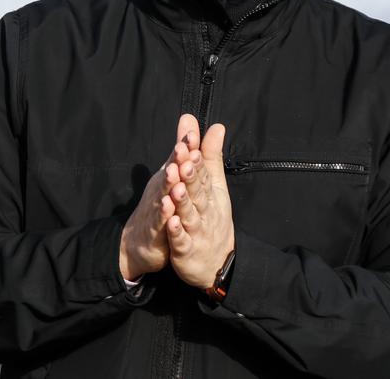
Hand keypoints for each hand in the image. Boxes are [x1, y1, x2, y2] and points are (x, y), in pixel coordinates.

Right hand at [119, 114, 200, 280]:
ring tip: (175, 175)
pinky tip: (168, 210)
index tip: (192, 133)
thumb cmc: (159, 204)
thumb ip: (182, 148)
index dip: (185, 147)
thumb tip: (189, 118)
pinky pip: (160, 224)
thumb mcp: (172, 174)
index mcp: (168, 177)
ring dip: (169, 186)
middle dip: (177, 161)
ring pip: (164, 196)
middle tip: (184, 148)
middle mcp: (161, 190)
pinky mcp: (155, 231)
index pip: (177, 160)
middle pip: (170, 174)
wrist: (140, 241)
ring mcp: (156, 210)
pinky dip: (164, 217)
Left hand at [165, 123, 234, 288]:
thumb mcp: (214, 186)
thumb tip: (216, 126)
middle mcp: (205, 210)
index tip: (189, 141)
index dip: (196, 158)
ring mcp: (196, 231)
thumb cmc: (212, 217)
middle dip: (191, 176)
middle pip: (197, 192)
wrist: (216, 262)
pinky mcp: (186, 250)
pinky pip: (182, 241)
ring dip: (183, 202)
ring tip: (176, 188)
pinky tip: (172, 222)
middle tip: (184, 160)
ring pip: (189, 214)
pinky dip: (178, 232)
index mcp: (210, 193)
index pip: (203, 173)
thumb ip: (210, 156)